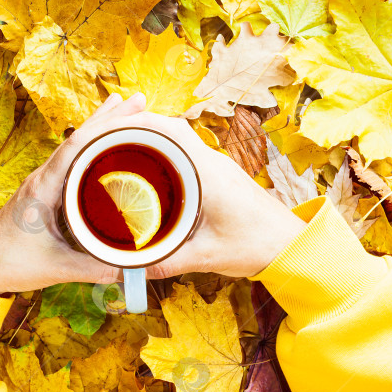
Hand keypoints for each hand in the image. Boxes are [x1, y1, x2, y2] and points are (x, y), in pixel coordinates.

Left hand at [0, 93, 147, 293]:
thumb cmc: (10, 264)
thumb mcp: (59, 268)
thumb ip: (98, 268)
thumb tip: (138, 268)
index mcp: (42, 188)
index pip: (76, 146)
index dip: (105, 126)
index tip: (130, 112)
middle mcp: (41, 179)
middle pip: (78, 138)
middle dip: (109, 119)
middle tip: (136, 100)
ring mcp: (41, 184)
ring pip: (73, 147)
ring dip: (98, 129)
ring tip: (123, 111)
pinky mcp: (42, 193)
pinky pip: (70, 162)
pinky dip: (89, 148)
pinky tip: (101, 146)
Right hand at [85, 112, 307, 277]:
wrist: (290, 244)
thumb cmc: (256, 246)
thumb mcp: (207, 257)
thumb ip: (167, 262)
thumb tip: (130, 268)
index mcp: (209, 174)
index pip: (169, 132)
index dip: (136, 123)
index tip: (107, 127)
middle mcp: (213, 162)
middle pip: (168, 128)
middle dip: (134, 127)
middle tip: (100, 140)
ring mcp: (217, 165)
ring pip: (177, 137)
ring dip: (148, 137)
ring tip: (115, 150)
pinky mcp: (218, 174)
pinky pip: (185, 151)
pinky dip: (162, 151)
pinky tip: (145, 167)